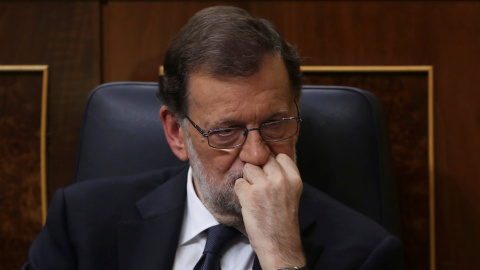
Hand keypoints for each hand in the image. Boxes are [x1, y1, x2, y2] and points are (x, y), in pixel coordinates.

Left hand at [234, 154, 305, 268]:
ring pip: (248, 168)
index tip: (270, 175)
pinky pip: (238, 182)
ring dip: (248, 180)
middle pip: (262, 159)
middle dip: (258, 171)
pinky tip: (249, 202)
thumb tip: (266, 160)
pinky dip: (240, 192)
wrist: (279, 245)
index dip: (271, 164)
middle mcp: (281, 179)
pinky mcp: (249, 194)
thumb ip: (283, 176)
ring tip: (254, 195)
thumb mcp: (291, 194)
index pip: (279, 156)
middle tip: (261, 188)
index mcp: (294, 179)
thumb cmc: (283, 221)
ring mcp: (264, 186)